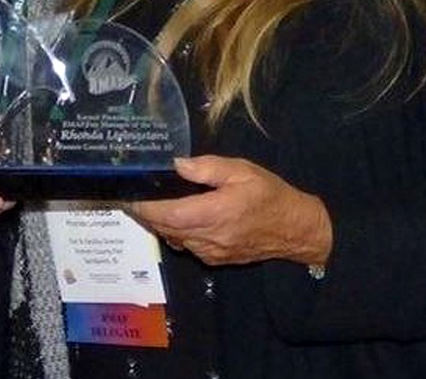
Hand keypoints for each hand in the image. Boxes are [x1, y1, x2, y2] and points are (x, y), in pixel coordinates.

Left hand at [129, 155, 331, 267]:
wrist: (295, 229)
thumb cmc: (269, 194)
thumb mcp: (241, 170)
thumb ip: (207, 168)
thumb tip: (176, 164)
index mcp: (214, 214)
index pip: (169, 215)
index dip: (146, 207)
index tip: (130, 195)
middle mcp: (209, 239)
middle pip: (166, 229)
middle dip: (148, 214)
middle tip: (135, 195)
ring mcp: (212, 253)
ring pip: (175, 239)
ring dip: (161, 223)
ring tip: (153, 202)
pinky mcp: (216, 260)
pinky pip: (187, 245)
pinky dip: (177, 232)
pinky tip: (178, 216)